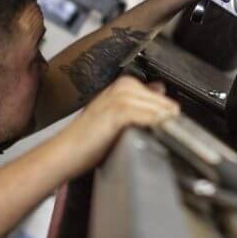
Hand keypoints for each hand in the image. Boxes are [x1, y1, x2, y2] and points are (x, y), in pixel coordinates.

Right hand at [63, 76, 179, 168]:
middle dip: (170, 118)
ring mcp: (120, 97)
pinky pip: (149, 116)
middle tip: (171, 134)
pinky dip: (157, 126)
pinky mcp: (119, 112)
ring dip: (166, 123)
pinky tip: (157, 135)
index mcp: (124, 84)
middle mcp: (123, 86)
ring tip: (167, 137)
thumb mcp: (115, 114)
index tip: (171, 125)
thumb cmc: (87, 138)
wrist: (65, 152)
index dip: (168, 111)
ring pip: (159, 108)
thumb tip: (161, 90)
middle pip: (163, 101)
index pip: (161, 95)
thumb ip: (138, 102)